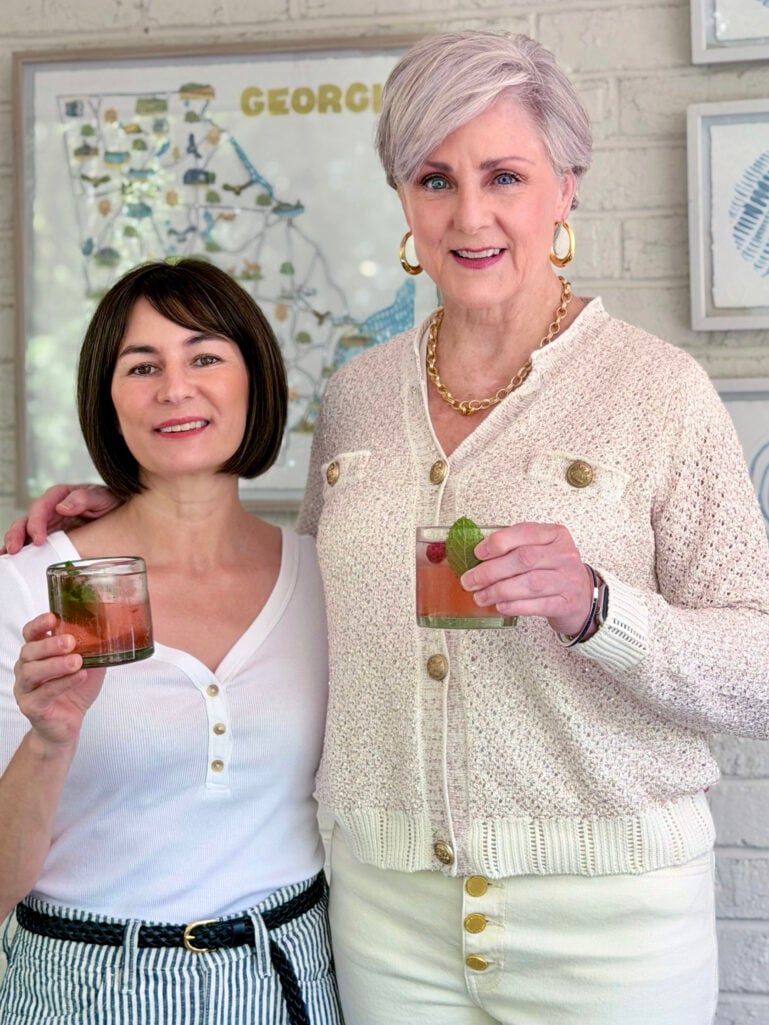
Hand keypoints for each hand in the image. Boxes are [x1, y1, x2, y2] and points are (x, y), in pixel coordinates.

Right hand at [1, 484, 117, 554]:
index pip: (41, 506)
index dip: (36, 522)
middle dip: (18, 533)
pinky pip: (32, 543)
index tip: (38, 539)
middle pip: (27, 519)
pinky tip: (14, 562)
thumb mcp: (102, 497)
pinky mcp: (51, 537)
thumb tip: (62, 507)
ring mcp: (49, 524)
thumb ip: (84, 498)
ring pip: (24, 531)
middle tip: (14, 549)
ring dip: (15, 542)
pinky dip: (23, 551)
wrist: (121, 513)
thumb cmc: (111, 502)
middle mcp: (51, 509)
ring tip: (8, 556)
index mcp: (61, 496)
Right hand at [13, 613, 105, 748]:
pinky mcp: (31, 706)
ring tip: (76, 661)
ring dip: (56, 664)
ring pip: (32, 672)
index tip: (53, 618)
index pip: (30, 633)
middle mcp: (26, 668)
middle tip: (70, 641)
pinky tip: (78, 676)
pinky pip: (44, 693)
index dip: (39, 624)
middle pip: (29, 651)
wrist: (67, 724)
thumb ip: (93, 648)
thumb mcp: (89, 664)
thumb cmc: (76, 690)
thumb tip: (112, 629)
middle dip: (50, 644)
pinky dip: (63, 683)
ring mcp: (25, 688)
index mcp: (38, 654)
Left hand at [461, 522, 594, 636]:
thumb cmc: (553, 570)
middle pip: (524, 559)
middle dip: (491, 571)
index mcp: (555, 535)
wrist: (582, 597)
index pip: (526, 532)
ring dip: (499, 591)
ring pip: (530, 583)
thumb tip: (477, 557)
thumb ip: (515, 548)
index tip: (478, 553)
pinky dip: (514, 606)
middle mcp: (564, 555)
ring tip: (480, 596)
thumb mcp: (540, 550)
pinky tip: (500, 606)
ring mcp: (568, 580)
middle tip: (470, 580)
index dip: (499, 542)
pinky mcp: (566, 603)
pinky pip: (537, 605)